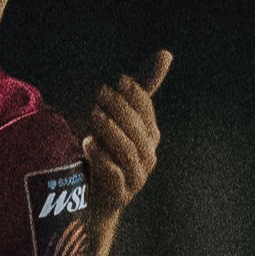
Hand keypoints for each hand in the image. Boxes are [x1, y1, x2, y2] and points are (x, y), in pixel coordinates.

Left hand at [70, 49, 167, 255]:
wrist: (92, 201)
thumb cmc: (106, 154)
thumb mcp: (120, 120)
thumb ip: (140, 91)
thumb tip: (166, 53)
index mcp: (150, 137)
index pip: (147, 112)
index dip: (136, 96)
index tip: (118, 81)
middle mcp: (147, 157)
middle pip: (139, 130)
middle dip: (121, 109)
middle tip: (100, 94)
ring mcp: (135, 178)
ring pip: (128, 151)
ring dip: (111, 130)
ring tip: (93, 115)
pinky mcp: (119, 195)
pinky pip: (114, 174)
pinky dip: (102, 158)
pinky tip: (88, 143)